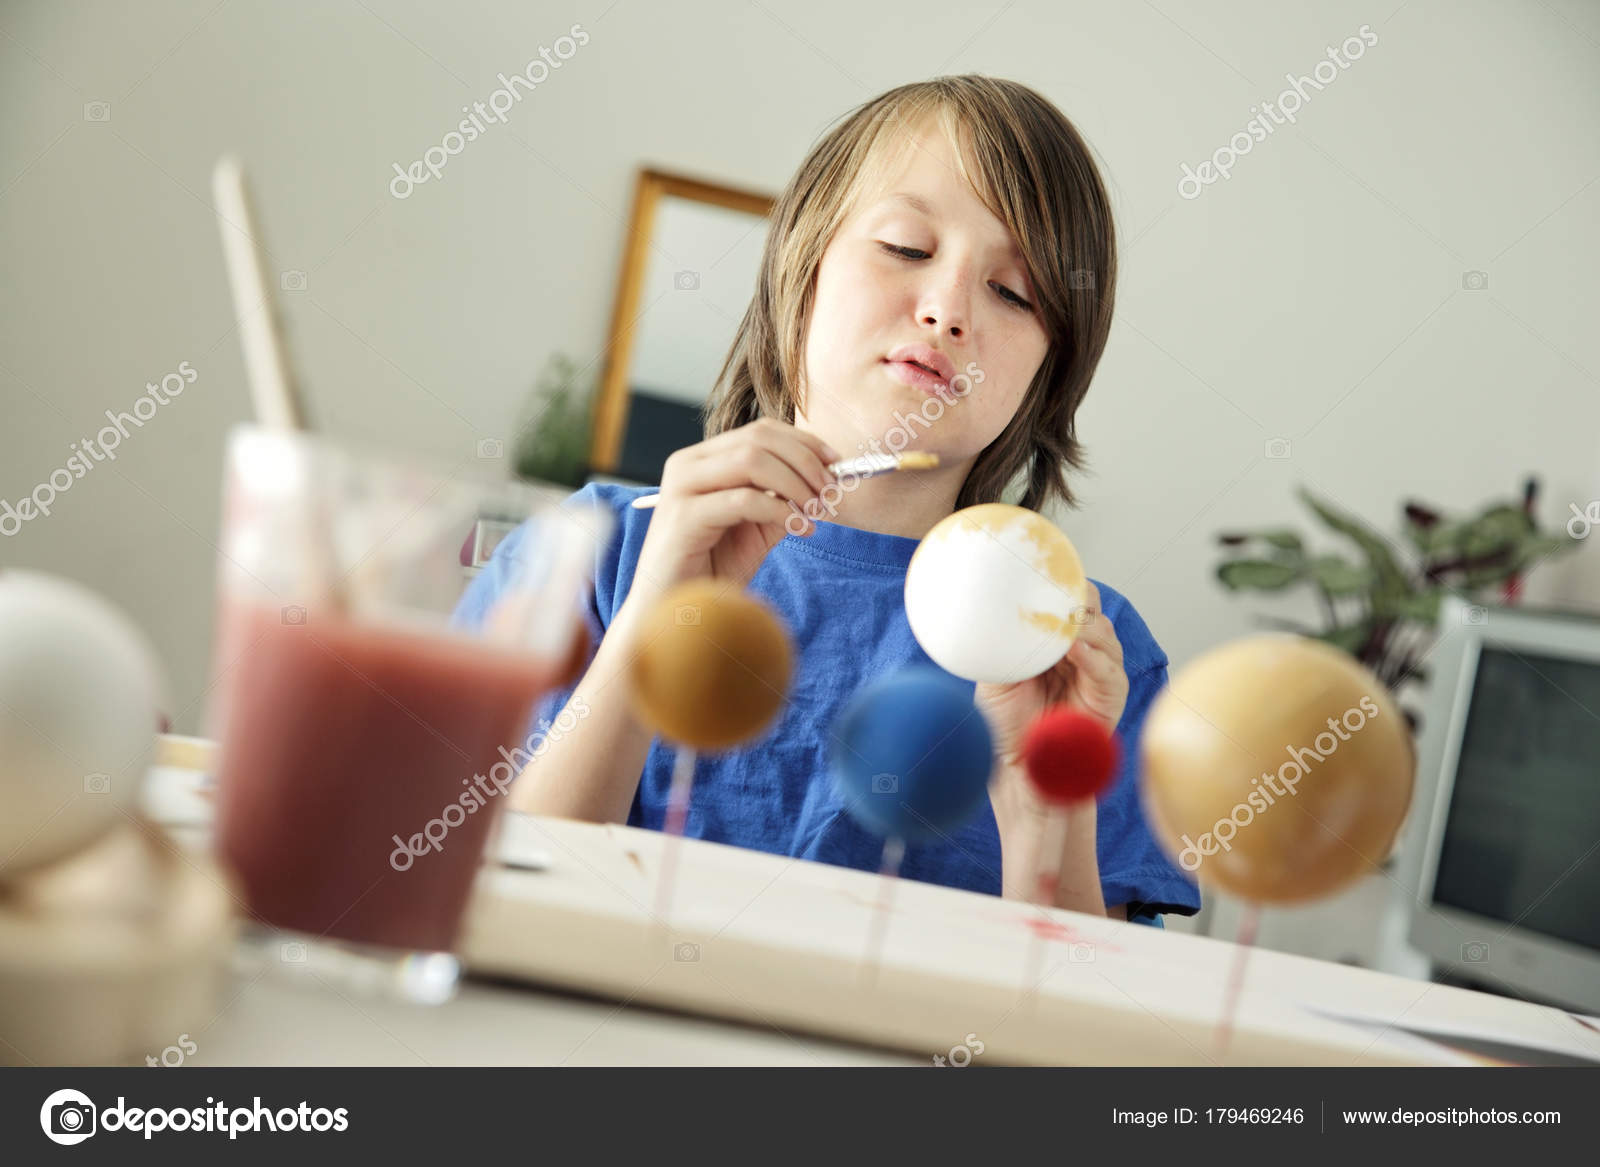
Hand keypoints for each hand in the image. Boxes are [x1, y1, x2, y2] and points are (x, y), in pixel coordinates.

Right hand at [629, 418, 838, 603]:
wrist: (676, 609)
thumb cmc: (713, 569)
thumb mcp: (757, 527)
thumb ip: (783, 499)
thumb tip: (825, 479)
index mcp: (703, 459)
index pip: (760, 431)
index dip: (804, 443)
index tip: (835, 464)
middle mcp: (687, 464)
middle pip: (758, 439)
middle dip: (804, 462)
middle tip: (829, 491)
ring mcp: (681, 488)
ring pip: (752, 461)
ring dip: (795, 484)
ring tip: (816, 511)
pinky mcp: (683, 517)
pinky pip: (744, 500)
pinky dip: (780, 511)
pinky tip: (800, 530)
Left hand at [976, 582, 1127, 829]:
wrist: (1019, 769)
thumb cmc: (1006, 725)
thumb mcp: (995, 674)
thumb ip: (1000, 644)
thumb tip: (988, 609)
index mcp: (1054, 643)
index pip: (1067, 601)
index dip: (1060, 583)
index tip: (1043, 566)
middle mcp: (1081, 652)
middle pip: (1091, 608)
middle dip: (1076, 596)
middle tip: (1055, 591)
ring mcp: (1099, 671)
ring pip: (1103, 633)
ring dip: (1082, 624)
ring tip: (1061, 621)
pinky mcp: (1110, 695)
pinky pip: (1108, 668)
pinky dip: (1091, 655)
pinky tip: (1073, 648)